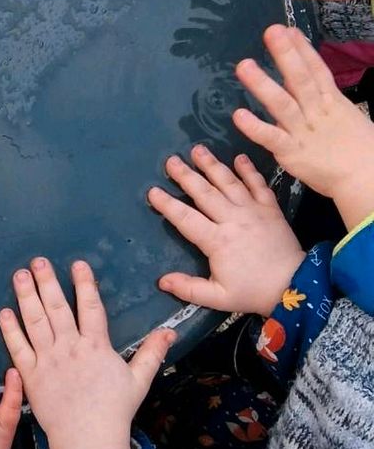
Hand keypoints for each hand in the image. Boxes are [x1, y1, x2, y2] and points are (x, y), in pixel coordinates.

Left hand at [0, 257, 174, 448]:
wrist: (88, 442)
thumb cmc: (114, 411)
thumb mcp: (139, 381)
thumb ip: (152, 353)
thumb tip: (170, 331)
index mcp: (96, 347)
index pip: (91, 308)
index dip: (85, 284)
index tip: (78, 263)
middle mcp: (70, 349)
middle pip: (57, 309)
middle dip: (47, 282)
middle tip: (38, 261)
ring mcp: (48, 361)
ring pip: (35, 322)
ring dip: (26, 297)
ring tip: (20, 275)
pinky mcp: (31, 376)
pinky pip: (18, 349)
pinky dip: (10, 330)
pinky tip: (4, 312)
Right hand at [148, 146, 303, 317]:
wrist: (295, 286)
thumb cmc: (253, 291)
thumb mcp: (219, 298)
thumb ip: (189, 289)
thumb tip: (162, 281)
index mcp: (217, 240)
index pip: (186, 218)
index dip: (168, 204)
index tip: (153, 191)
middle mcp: (232, 219)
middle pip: (205, 192)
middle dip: (186, 175)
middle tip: (171, 160)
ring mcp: (252, 210)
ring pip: (228, 182)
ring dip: (212, 165)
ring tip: (198, 149)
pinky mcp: (270, 208)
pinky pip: (258, 184)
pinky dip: (249, 170)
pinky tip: (239, 157)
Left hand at [233, 24, 373, 230]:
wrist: (366, 178)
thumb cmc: (355, 147)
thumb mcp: (345, 114)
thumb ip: (324, 95)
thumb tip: (309, 72)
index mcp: (332, 102)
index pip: (316, 70)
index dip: (302, 49)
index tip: (287, 28)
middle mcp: (317, 112)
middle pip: (301, 79)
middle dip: (286, 55)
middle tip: (270, 32)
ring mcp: (303, 131)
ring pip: (282, 104)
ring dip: (263, 84)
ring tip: (244, 66)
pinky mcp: (292, 152)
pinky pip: (271, 137)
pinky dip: (255, 126)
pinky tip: (238, 114)